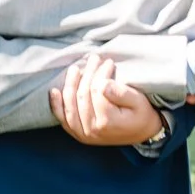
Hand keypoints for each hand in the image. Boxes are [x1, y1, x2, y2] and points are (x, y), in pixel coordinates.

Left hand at [49, 55, 166, 146]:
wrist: (141, 134)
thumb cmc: (141, 115)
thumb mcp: (139, 102)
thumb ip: (122, 93)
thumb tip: (103, 84)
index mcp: (107, 122)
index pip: (96, 90)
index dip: (101, 73)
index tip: (108, 61)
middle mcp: (91, 130)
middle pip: (82, 95)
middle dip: (88, 74)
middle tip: (94, 59)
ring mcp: (82, 134)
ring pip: (70, 104)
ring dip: (71, 84)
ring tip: (75, 68)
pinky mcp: (78, 134)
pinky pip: (62, 118)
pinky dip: (56, 104)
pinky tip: (54, 91)